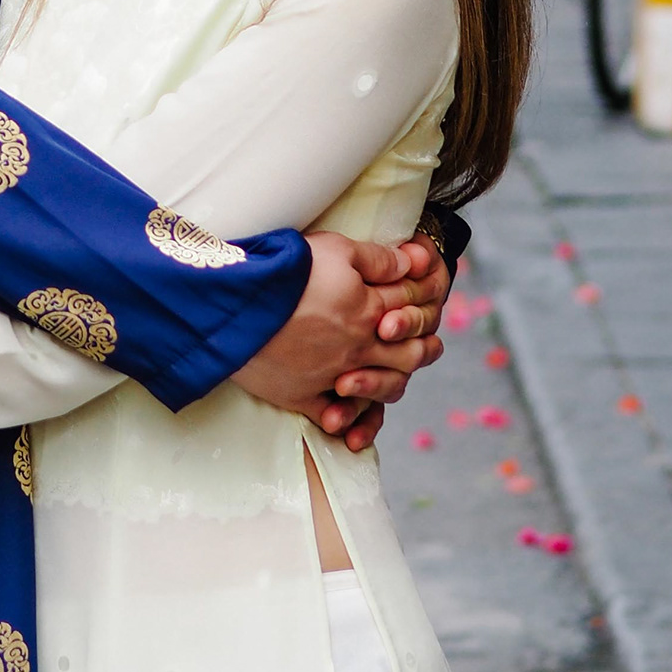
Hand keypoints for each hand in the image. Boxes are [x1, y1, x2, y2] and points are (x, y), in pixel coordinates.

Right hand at [230, 233, 445, 447]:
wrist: (241, 306)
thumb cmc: (289, 271)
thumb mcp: (337, 249)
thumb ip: (378, 259)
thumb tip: (414, 264)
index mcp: (371, 312)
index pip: (409, 306)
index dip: (422, 298)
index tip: (427, 292)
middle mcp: (360, 349)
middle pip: (406, 355)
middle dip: (423, 348)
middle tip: (430, 346)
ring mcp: (333, 377)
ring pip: (380, 390)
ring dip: (392, 384)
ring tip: (397, 379)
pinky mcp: (303, 396)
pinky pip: (335, 417)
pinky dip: (348, 421)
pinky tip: (351, 421)